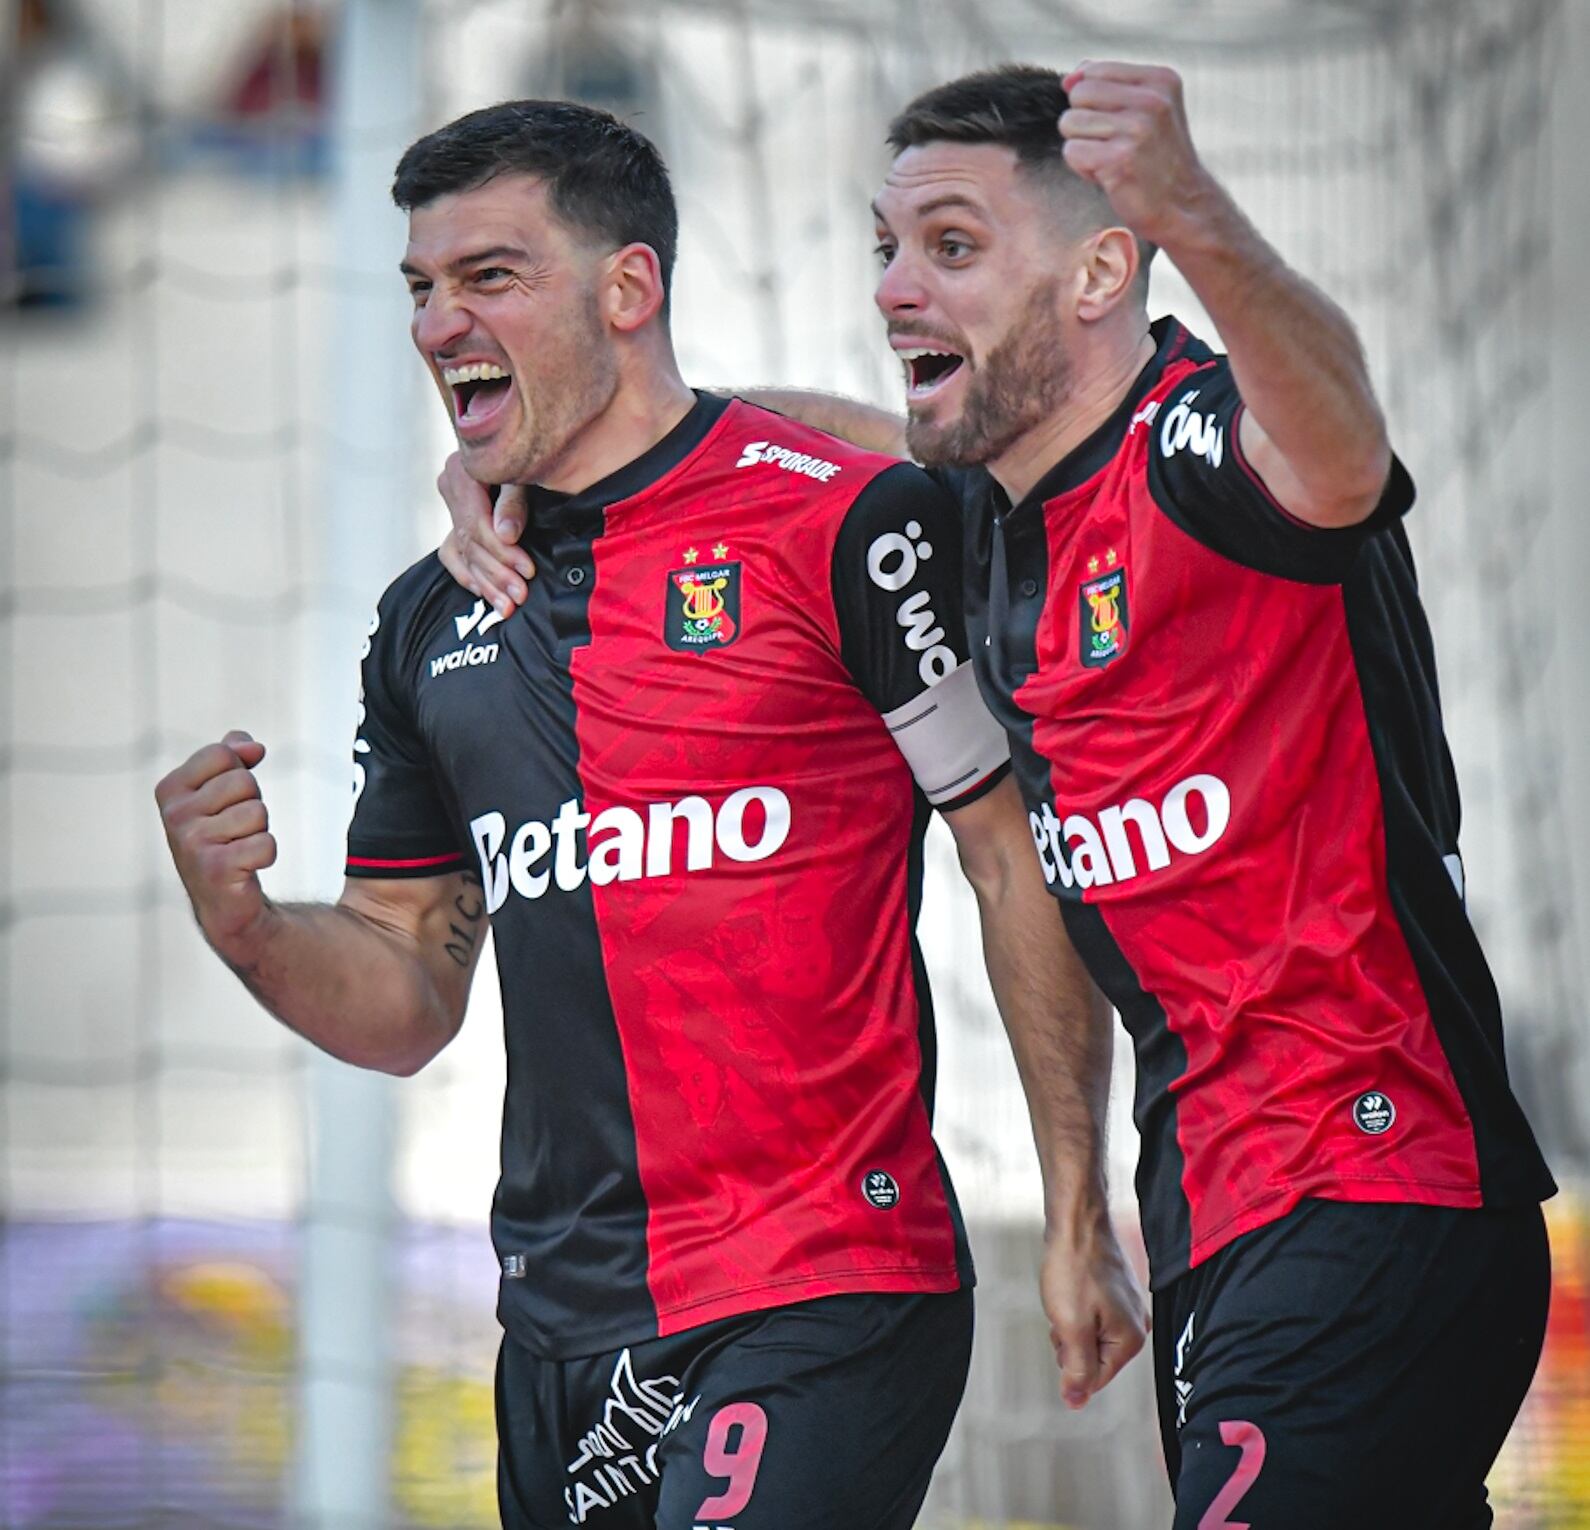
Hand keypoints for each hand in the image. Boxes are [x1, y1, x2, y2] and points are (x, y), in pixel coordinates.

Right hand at [155, 730, 277, 959]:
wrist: (222, 897)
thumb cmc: (223, 834)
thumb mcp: (221, 787)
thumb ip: (233, 754)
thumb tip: (253, 746)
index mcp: (171, 788)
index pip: (223, 754)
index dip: (240, 772)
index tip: (227, 799)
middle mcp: (174, 814)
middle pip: (244, 782)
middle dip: (252, 803)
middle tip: (235, 829)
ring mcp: (191, 842)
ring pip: (258, 812)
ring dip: (259, 830)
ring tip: (238, 846)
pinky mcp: (214, 868)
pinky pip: (266, 844)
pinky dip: (265, 854)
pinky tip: (245, 866)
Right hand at [436, 451, 535, 618]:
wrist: (521, 443)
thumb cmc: (530, 454)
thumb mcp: (525, 472)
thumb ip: (514, 502)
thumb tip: (506, 536)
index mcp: (463, 471)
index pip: (477, 524)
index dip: (502, 552)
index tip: (527, 571)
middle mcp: (450, 486)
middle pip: (471, 541)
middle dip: (497, 573)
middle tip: (519, 597)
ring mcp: (450, 503)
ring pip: (462, 550)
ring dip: (485, 582)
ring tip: (506, 607)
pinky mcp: (454, 517)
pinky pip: (452, 552)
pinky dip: (467, 573)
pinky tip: (483, 592)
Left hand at [1041, 1209, 1149, 1408]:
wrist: (1076, 1220)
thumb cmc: (1074, 1268)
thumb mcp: (1071, 1327)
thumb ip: (1077, 1369)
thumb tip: (1076, 1403)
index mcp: (1132, 1338)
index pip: (1096, 1378)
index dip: (1070, 1361)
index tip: (1062, 1331)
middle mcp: (1138, 1324)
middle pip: (1093, 1356)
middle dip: (1071, 1340)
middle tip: (1065, 1309)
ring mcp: (1128, 1305)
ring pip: (1089, 1334)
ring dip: (1070, 1322)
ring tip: (1067, 1294)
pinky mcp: (1116, 1290)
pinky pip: (1091, 1314)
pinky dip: (1075, 1305)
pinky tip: (1071, 1286)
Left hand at [1059, 62, 1218, 249]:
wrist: (1183, 205)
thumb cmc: (1156, 158)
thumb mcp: (1146, 110)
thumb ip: (1109, 86)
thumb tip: (1069, 79)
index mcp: (1160, 80)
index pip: (1093, 71)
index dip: (1093, 101)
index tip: (1119, 123)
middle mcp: (1152, 100)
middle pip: (1079, 94)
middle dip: (1085, 123)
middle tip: (1113, 144)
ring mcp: (1137, 130)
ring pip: (1070, 122)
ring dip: (1083, 146)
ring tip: (1112, 160)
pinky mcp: (1119, 160)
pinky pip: (1072, 152)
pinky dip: (1083, 168)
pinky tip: (1109, 176)